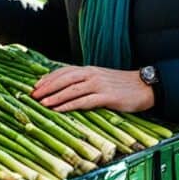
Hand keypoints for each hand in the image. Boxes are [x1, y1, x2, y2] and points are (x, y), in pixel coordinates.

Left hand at [32, 66, 154, 112]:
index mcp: (89, 70)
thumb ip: (85, 81)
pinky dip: (69, 105)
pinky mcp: (107, 97)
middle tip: (33, 95)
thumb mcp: (101, 79)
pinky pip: (84, 101)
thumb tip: (67, 88)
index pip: (64, 71)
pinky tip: (59, 110)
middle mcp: (92, 75)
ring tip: (42, 103)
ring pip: (71, 89)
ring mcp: (99, 85)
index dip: (48, 78)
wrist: (145, 87)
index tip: (36, 85)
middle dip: (47, 87)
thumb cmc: (122, 85)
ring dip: (55, 96)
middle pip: (64, 79)